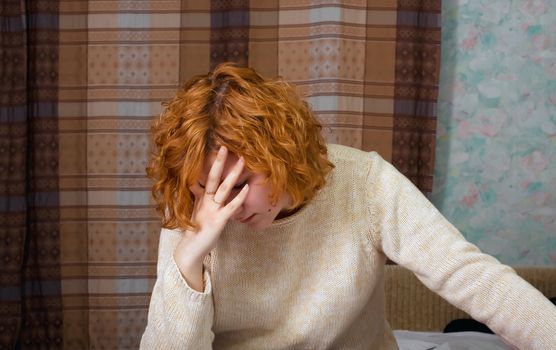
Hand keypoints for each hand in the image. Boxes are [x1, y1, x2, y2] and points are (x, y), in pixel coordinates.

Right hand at [173, 146, 248, 290]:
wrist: (190, 251)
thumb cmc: (197, 232)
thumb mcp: (198, 212)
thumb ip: (200, 199)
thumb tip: (197, 186)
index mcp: (201, 199)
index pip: (207, 177)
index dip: (212, 164)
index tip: (218, 150)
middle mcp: (205, 202)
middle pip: (212, 177)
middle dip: (218, 161)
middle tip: (224, 146)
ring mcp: (211, 210)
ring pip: (223, 188)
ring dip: (233, 173)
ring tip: (242, 160)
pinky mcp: (218, 220)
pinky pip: (230, 206)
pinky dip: (238, 197)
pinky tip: (246, 188)